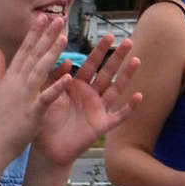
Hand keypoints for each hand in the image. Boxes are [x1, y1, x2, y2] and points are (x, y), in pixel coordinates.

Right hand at [0, 15, 71, 162]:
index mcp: (10, 77)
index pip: (24, 50)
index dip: (34, 33)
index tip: (43, 17)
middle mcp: (17, 83)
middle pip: (34, 55)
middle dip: (47, 36)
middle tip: (59, 19)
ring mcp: (24, 96)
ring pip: (41, 70)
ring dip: (53, 53)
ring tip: (64, 37)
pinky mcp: (32, 111)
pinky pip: (47, 97)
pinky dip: (57, 86)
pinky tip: (69, 75)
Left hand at [34, 36, 141, 165]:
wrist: (48, 149)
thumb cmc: (45, 122)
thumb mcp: (47, 96)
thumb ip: (54, 79)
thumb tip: (64, 60)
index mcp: (76, 86)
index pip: (91, 64)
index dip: (100, 51)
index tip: (109, 36)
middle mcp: (90, 95)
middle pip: (107, 73)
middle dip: (117, 57)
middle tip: (128, 41)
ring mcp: (98, 109)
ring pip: (116, 89)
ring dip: (127, 76)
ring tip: (137, 61)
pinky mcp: (102, 125)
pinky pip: (119, 115)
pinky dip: (129, 107)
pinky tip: (139, 96)